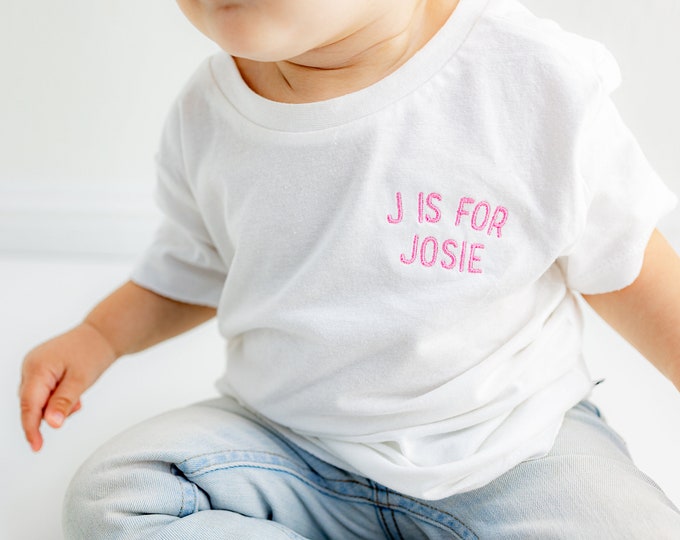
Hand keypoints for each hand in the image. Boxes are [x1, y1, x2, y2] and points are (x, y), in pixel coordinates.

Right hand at [19, 322, 117, 451]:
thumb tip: (51, 424)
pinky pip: (42, 392)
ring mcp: (34, 366)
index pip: (28, 405)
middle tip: (77, 403)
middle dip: (51, 412)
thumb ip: (64, 402)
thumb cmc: (93, 352)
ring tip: (78, 395)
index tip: (37, 446)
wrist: (102, 334)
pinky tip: (73, 392)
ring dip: (55, 405)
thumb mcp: (81, 380)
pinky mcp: (40, 368)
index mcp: (37, 367)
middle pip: (31, 404)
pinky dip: (56, 398)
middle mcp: (30, 366)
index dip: (31, 428)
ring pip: (37, 400)